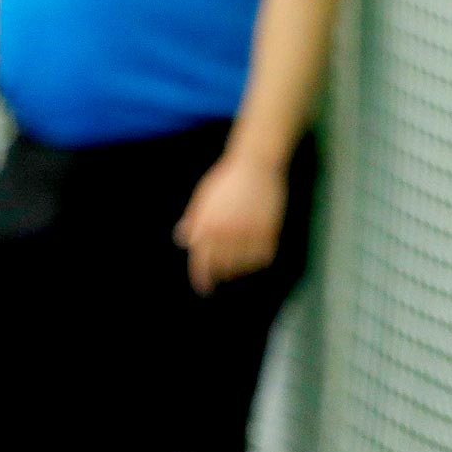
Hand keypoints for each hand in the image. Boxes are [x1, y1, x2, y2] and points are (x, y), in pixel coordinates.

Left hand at [173, 153, 287, 295]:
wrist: (256, 162)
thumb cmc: (226, 178)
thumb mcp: (202, 197)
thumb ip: (194, 220)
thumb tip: (183, 239)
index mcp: (206, 226)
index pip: (201, 262)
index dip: (202, 279)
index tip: (205, 288)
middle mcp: (226, 233)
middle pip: (223, 267)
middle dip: (222, 273)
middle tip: (224, 274)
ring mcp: (248, 232)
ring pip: (244, 264)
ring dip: (241, 267)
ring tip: (241, 264)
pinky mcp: (268, 229)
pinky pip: (264, 255)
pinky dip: (260, 258)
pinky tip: (257, 254)